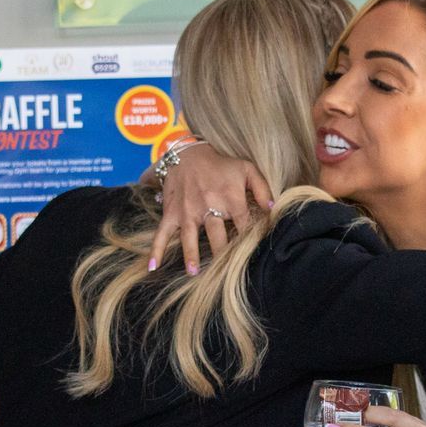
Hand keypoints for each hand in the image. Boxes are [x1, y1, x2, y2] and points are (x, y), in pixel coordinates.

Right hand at [146, 142, 274, 275]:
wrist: (188, 153)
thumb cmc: (221, 165)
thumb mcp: (247, 169)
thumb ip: (263, 188)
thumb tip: (272, 210)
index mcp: (230, 198)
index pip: (243, 225)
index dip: (249, 240)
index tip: (252, 256)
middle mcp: (208, 206)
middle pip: (217, 236)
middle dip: (222, 254)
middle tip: (225, 273)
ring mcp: (188, 210)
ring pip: (189, 237)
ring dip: (191, 255)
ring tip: (193, 273)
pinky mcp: (171, 212)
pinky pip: (161, 232)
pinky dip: (155, 250)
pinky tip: (153, 267)